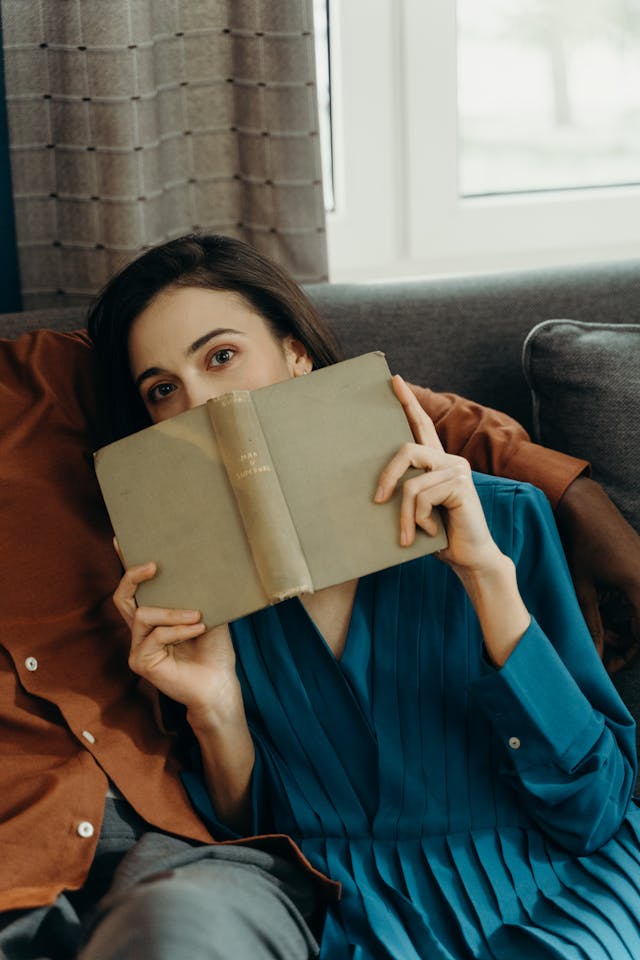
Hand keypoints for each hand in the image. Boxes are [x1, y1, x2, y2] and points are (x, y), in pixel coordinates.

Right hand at [113, 560, 240, 725]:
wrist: (219, 685)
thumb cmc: (215, 651)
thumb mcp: (209, 614)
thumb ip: (200, 595)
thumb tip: (204, 564)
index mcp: (154, 618)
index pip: (134, 589)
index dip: (125, 565)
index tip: (121, 540)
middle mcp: (141, 631)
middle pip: (122, 596)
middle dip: (133, 576)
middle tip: (153, 565)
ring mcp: (138, 647)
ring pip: (143, 614)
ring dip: (172, 612)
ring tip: (197, 615)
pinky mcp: (140, 662)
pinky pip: (156, 635)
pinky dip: (178, 630)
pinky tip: (197, 628)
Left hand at [375, 375, 501, 574]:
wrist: (469, 557)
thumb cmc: (439, 535)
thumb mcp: (415, 509)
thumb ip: (405, 490)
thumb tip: (376, 487)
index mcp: (437, 462)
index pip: (422, 425)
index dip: (408, 402)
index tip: (395, 380)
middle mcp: (449, 460)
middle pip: (406, 450)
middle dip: (387, 476)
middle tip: (378, 500)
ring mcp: (457, 470)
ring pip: (412, 482)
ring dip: (404, 515)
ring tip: (408, 535)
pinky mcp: (461, 485)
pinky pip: (422, 496)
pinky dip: (419, 519)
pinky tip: (432, 531)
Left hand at [555, 477, 639, 672]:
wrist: (587, 507)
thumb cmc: (582, 544)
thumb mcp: (583, 588)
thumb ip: (592, 624)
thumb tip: (595, 656)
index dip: (627, 656)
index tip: (608, 667)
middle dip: (628, 644)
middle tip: (605, 654)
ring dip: (629, 629)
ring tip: (604, 635)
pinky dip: (630, 612)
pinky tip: (608, 616)